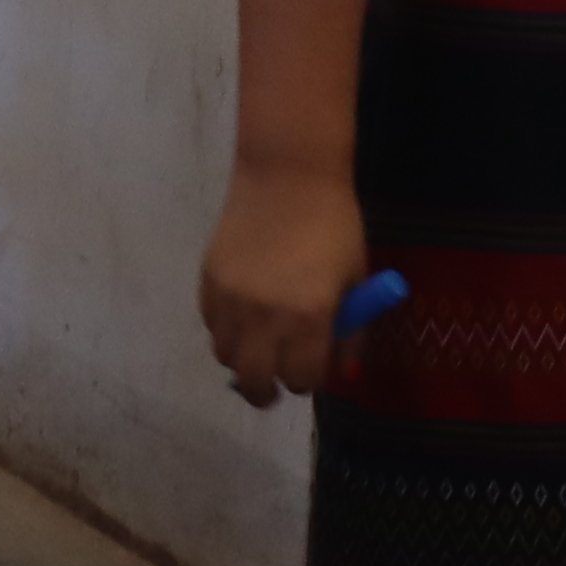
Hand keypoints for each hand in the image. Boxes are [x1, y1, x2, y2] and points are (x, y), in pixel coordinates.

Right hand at [199, 164, 374, 409]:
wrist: (288, 174)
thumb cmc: (334, 225)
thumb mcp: (356, 279)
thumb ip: (351, 331)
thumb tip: (344, 374)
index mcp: (310, 318)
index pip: (303, 378)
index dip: (309, 382)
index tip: (310, 375)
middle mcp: (266, 316)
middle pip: (256, 380)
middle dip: (267, 391)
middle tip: (272, 389)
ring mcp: (232, 299)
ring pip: (226, 356)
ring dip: (242, 361)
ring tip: (255, 350)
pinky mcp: (209, 281)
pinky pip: (211, 325)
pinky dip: (225, 331)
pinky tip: (241, 317)